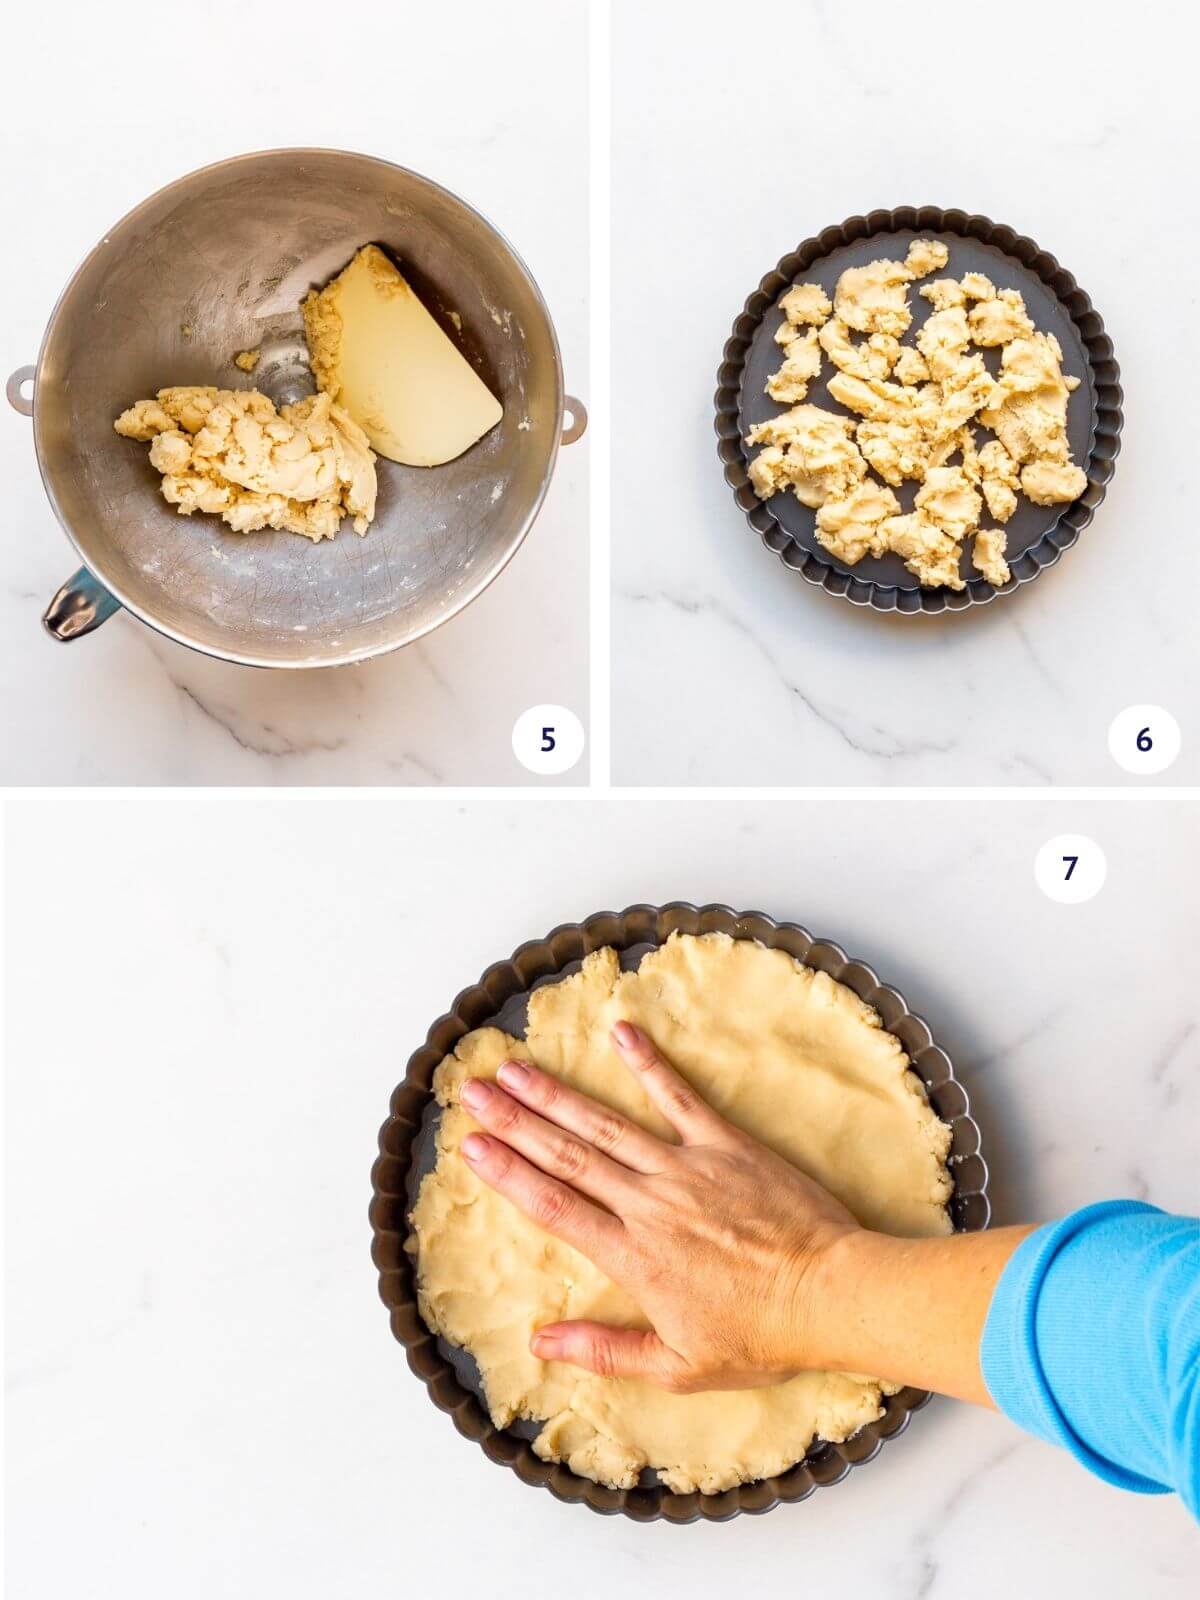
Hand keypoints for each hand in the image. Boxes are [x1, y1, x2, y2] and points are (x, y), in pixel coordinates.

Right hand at [458, 1020, 857, 1392]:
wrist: (830, 1296)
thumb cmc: (761, 1336)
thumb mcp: (679, 1366)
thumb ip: (606, 1351)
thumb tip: (541, 1345)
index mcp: (634, 1258)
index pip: (555, 1208)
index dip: (509, 1175)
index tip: (471, 1147)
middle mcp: (650, 1204)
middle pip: (567, 1157)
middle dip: (514, 1123)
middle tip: (471, 1092)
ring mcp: (687, 1168)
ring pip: (607, 1125)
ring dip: (557, 1094)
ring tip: (514, 1068)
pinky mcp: (726, 1145)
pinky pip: (680, 1096)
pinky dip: (649, 1063)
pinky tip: (620, 1032)